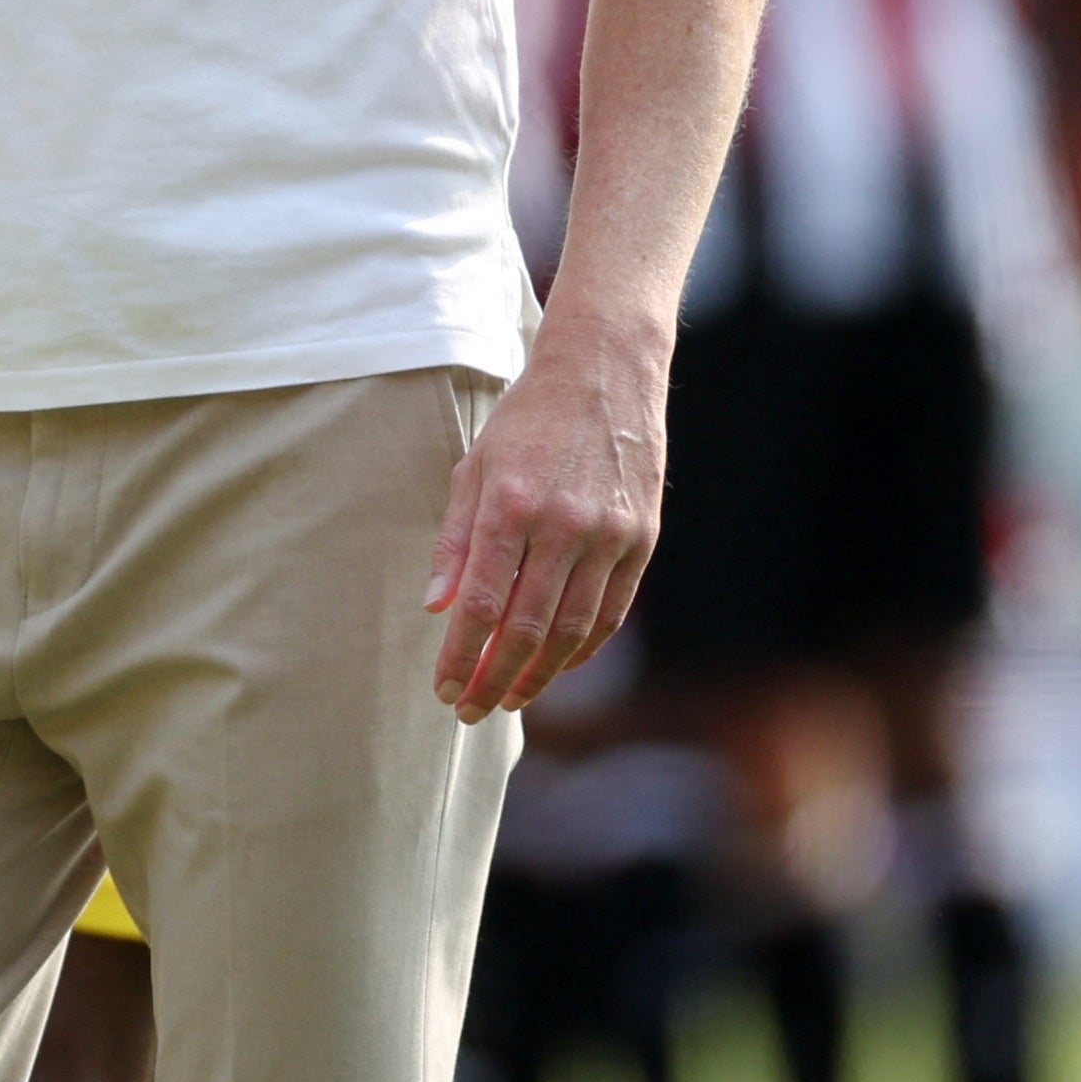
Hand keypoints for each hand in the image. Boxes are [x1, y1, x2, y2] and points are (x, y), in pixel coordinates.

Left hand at [427, 312, 665, 720]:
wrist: (605, 372)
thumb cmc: (527, 419)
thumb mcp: (474, 465)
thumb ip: (455, 540)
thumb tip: (437, 608)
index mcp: (510, 504)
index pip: (482, 604)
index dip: (461, 655)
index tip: (443, 689)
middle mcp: (563, 525)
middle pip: (527, 628)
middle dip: (495, 679)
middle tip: (470, 710)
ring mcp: (610, 535)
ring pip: (573, 630)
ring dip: (539, 674)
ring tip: (508, 698)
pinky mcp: (643, 540)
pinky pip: (611, 612)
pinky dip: (583, 648)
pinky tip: (556, 666)